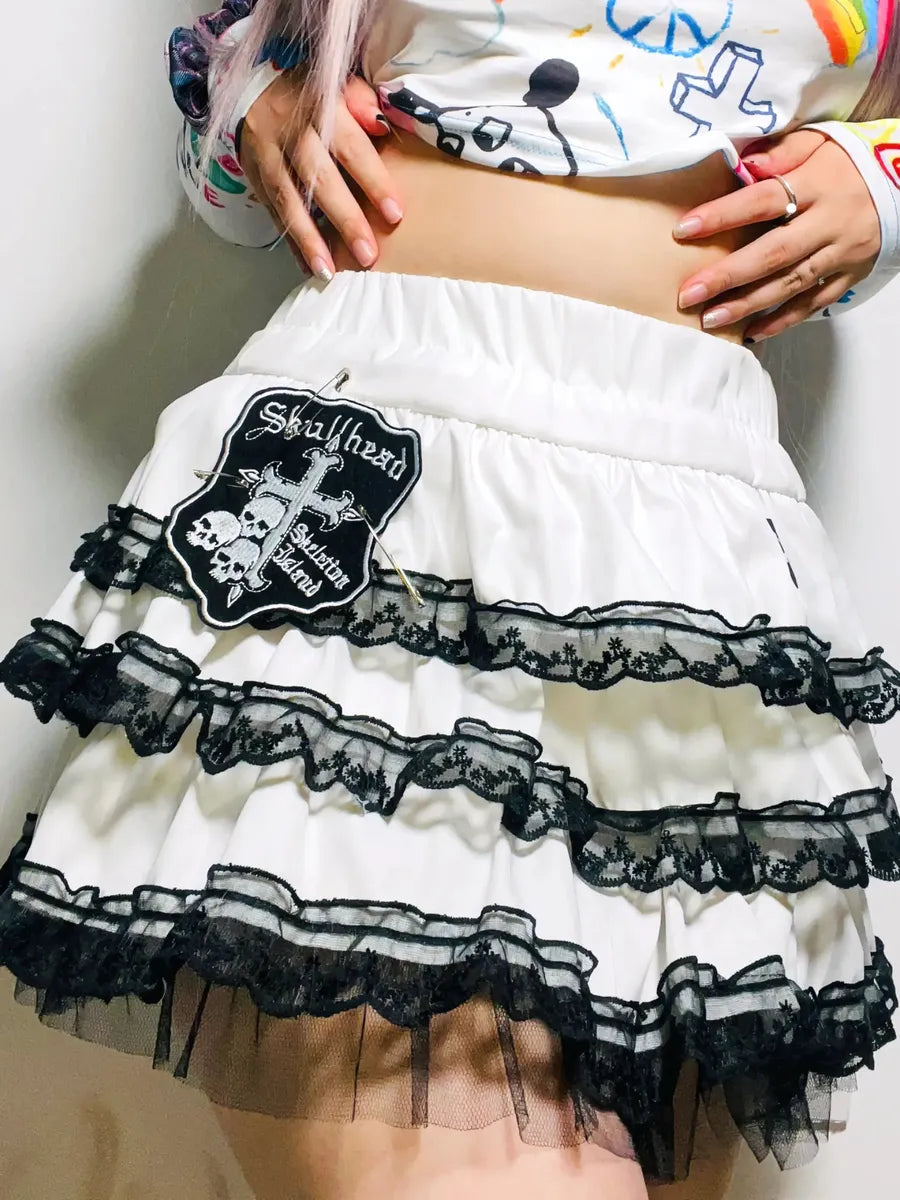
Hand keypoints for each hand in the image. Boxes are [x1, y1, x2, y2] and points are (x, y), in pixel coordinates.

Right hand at [239, 72, 402, 279]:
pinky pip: (273, 214)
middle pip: (320, 180)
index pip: (351, 148)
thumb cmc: (312, 95)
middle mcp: (291, 134)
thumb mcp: (339, 85)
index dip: (373, 181)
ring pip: (289, 203)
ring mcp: (269, 157)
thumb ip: (362, 101)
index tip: (394, 214)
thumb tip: (382, 124)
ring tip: (329, 273)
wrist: (254, 91)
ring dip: (309, 241)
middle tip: (367, 255)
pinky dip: (291, 242)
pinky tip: (308, 267)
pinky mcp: (256, 177)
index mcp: (320, 108)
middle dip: (345, 220)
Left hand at [673, 130, 880, 339]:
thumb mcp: (821, 141)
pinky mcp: (850, 275)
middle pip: (773, 252)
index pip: (763, 200)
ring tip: (710, 319)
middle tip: (689, 294)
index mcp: (819, 183)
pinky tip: (752, 332)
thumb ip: (782, 152)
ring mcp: (842, 252)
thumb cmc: (851, 160)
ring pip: (790, 283)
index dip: (723, 215)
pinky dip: (783, 320)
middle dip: (728, 276)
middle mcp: (830, 222)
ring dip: (748, 304)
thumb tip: (743, 164)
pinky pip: (814, 303)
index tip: (684, 229)